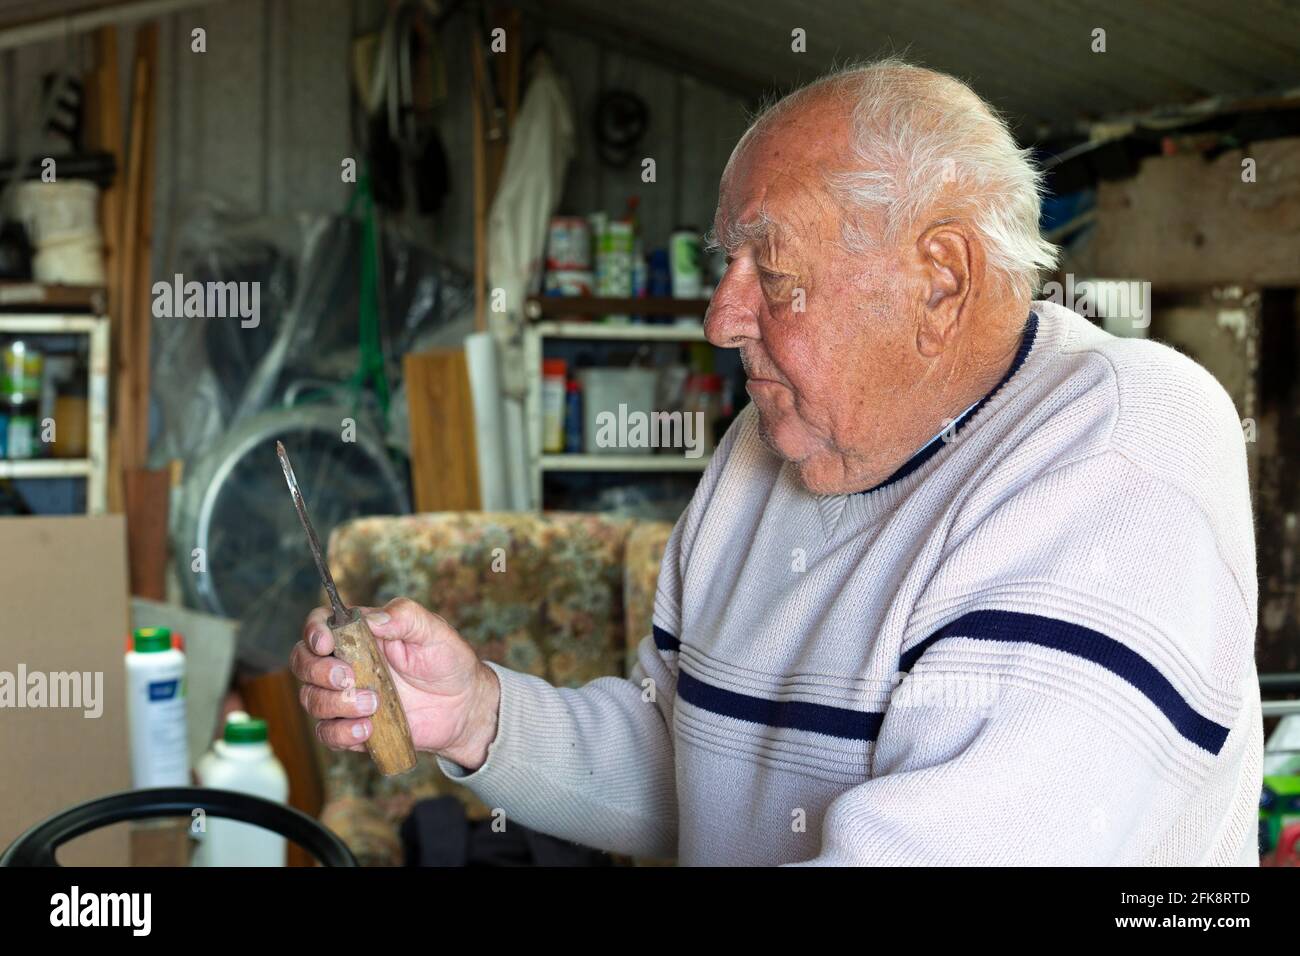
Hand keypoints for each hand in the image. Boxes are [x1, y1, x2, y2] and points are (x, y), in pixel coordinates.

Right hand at [291, 597, 500, 769]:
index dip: (313, 632)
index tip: (326, 644)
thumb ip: (404, 616)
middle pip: (302, 662)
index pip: (319, 624)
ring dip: (335, 704)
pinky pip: (328, 734)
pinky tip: (367, 730)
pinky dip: (341, 733)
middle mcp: (346, 663)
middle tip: (348, 678)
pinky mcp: (354, 727)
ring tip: (373, 705)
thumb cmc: (448, 662)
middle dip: (317, 671)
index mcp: (360, 634)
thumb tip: (373, 619)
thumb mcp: (433, 631)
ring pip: (311, 699)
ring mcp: (347, 697)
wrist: (464, 706)